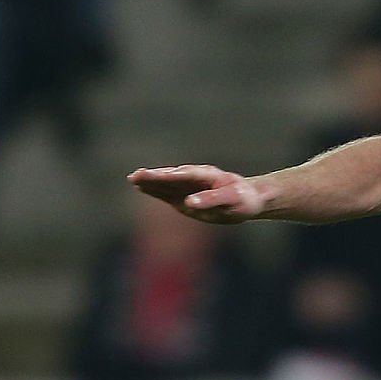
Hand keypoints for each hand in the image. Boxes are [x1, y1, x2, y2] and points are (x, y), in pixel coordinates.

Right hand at [128, 165, 267, 223]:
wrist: (247, 198)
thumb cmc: (242, 199)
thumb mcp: (232, 200)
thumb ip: (211, 201)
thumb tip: (188, 204)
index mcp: (208, 176)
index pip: (186, 176)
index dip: (170, 177)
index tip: (155, 178)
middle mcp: (195, 177)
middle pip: (172, 176)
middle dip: (155, 177)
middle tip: (137, 175)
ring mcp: (188, 184)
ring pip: (166, 182)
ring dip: (150, 181)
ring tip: (134, 178)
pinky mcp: (184, 194)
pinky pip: (167, 190)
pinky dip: (154, 189)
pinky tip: (140, 186)